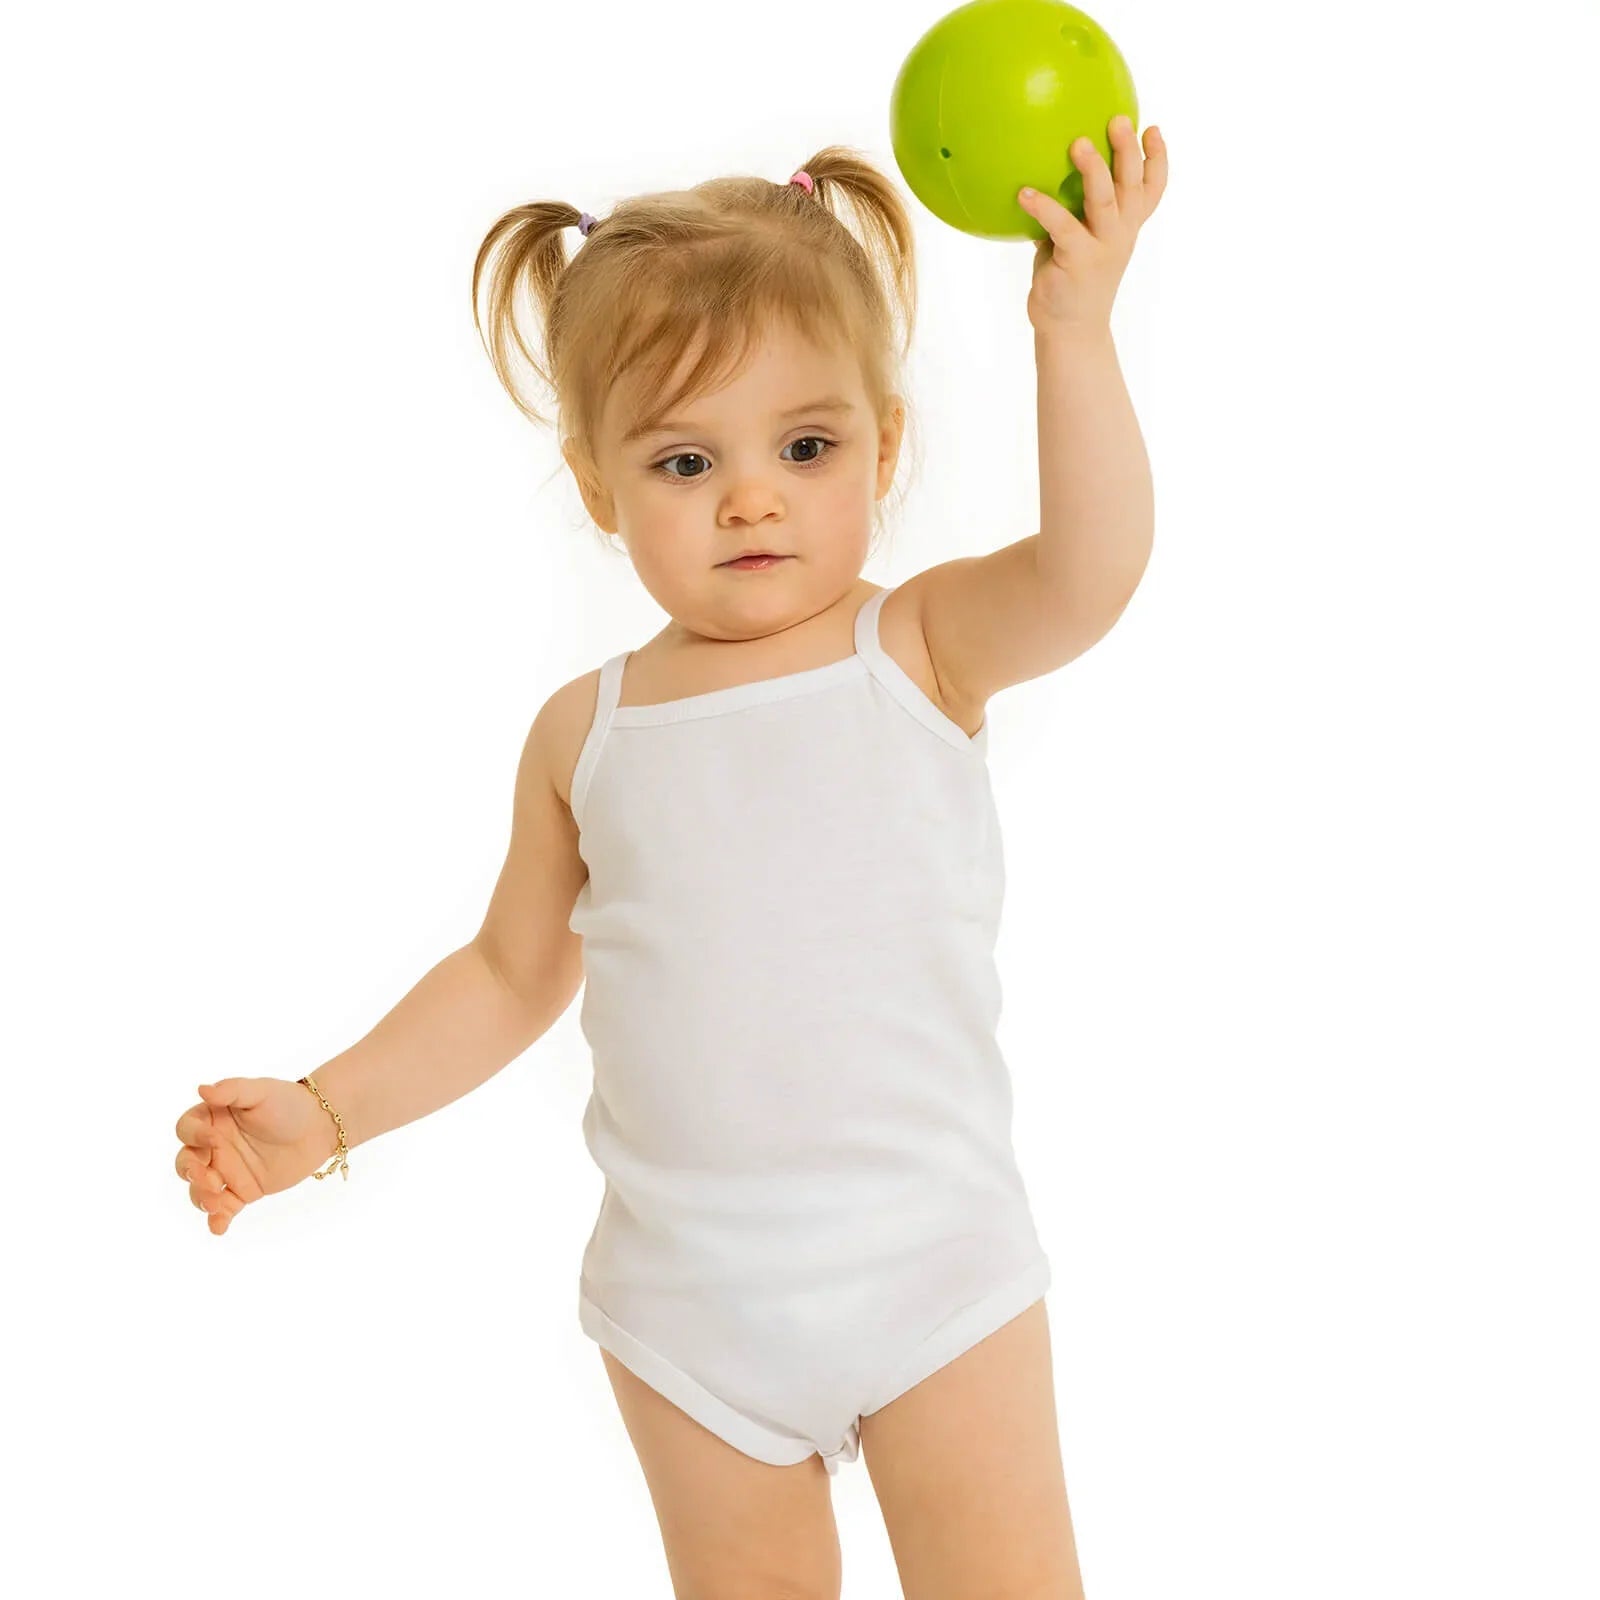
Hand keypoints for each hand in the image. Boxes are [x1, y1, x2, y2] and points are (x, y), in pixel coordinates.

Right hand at [174, 1076, 337, 1235]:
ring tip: (217, 1203)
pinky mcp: (242, 1191)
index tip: (214, 1140)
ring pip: (199, 1189)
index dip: (194, 1137)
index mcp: (212, 1119)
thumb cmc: (289, 1103)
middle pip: (186, 1163)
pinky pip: (223, 1208)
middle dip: (191, 1173)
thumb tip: (201, 1089)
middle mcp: (213, 1146)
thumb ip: (232, 1090)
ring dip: (201, 1198)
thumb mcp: (262, 1092)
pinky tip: (219, 1227)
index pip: (187, 1130)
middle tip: (212, 1179)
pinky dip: (217, 1220)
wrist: (321, 1127)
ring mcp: (226, 1170)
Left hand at [1019, 115, 1166, 334]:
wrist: (1070, 329)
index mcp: (1127, 226)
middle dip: (1128, 150)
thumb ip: (1074, 210)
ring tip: (1077, 143)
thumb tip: (1042, 170)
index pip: (1152, 189)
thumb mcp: (1079, 240)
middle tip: (1118, 119)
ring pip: (1104, 200)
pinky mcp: (1078, 260)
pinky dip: (1043, 207)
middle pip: (1132, 184)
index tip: (1152, 128)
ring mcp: (1103, 247)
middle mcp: (1121, 233)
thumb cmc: (1070, 279)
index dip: (1157, 159)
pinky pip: (1061, 227)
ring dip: (1093, 170)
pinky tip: (1024, 193)